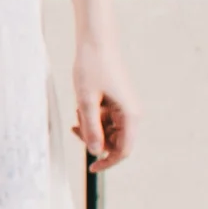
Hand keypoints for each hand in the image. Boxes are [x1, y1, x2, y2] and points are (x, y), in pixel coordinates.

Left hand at [73, 37, 134, 171]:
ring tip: (78, 111)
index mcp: (131, 115)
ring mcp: (125, 106)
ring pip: (109, 130)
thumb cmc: (92, 67)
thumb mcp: (86, 100)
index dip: (108, 162)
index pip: (123, 150)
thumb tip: (96, 152)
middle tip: (75, 128)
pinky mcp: (118, 100)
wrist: (96, 40)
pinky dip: (93, 117)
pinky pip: (107, 118)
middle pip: (115, 141)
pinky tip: (81, 106)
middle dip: (95, 140)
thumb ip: (91, 127)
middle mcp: (132, 113)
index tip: (91, 168)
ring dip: (92, 127)